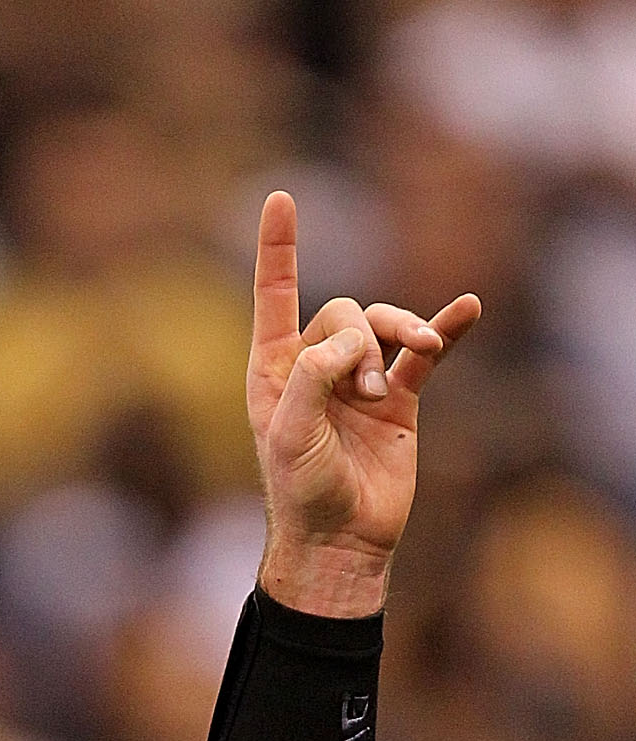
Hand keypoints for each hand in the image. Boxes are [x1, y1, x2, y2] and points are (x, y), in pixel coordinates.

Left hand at [247, 191, 478, 614]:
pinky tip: (467, 310)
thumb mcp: (289, 431)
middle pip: (344, 311)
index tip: (280, 199)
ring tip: (403, 373)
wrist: (341, 541)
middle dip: (359, 340)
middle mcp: (313, 368)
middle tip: (364, 394)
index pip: (275, 297)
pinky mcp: (398, 399)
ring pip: (384, 326)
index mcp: (273, 371)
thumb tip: (354, 342)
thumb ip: (312, 373)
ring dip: (398, 339)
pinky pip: (424, 352)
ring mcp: (358, 381)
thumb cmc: (301, 491)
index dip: (278, 250)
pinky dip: (444, 330)